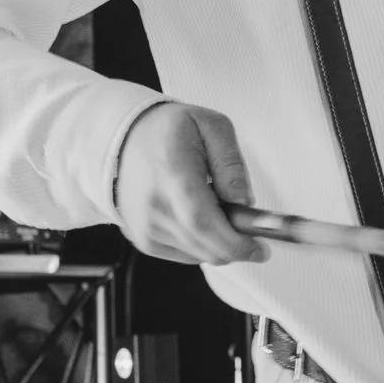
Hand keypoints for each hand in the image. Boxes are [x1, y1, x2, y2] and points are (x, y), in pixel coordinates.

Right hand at [110, 101, 269, 266]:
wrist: (123, 140)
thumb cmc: (168, 131)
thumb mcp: (211, 126)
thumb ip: (232, 163)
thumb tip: (244, 201)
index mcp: (172, 176)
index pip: (203, 222)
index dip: (235, 242)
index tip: (260, 248)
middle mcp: (154, 207)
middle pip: (205, 246)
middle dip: (238, 247)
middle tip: (252, 231)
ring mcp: (146, 227)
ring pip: (199, 255)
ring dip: (220, 243)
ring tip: (219, 210)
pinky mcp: (144, 240)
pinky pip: (185, 256)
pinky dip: (202, 244)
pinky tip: (199, 217)